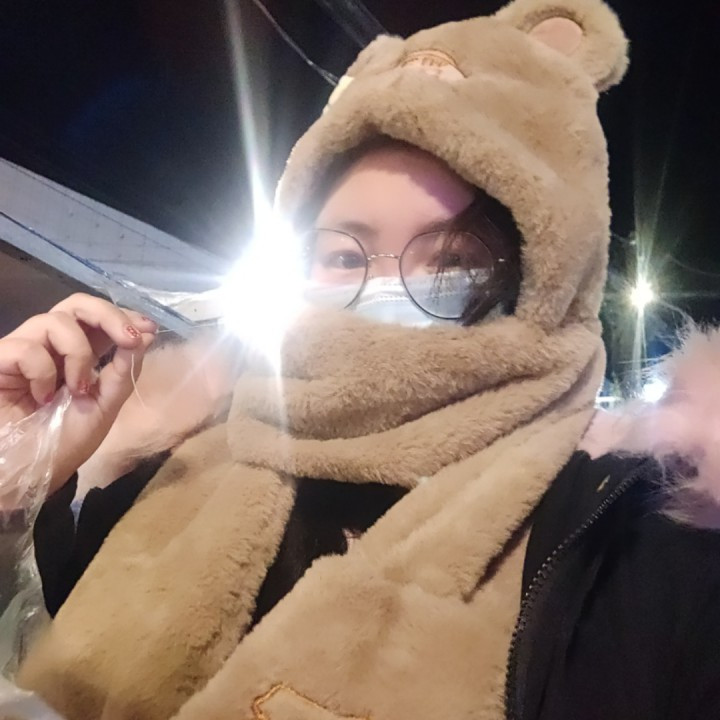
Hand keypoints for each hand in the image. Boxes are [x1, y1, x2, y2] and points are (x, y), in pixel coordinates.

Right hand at [0, 293, 156, 495]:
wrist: (26, 472)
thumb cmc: (62, 444)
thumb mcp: (104, 408)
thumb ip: (123, 372)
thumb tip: (145, 335)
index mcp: (79, 356)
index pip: (99, 320)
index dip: (123, 316)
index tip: (148, 327)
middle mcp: (51, 346)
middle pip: (76, 304)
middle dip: (108, 315)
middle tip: (128, 337)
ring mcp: (23, 350)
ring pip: (56, 320)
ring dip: (79, 354)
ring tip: (77, 389)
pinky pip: (27, 347)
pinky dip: (43, 372)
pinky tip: (40, 397)